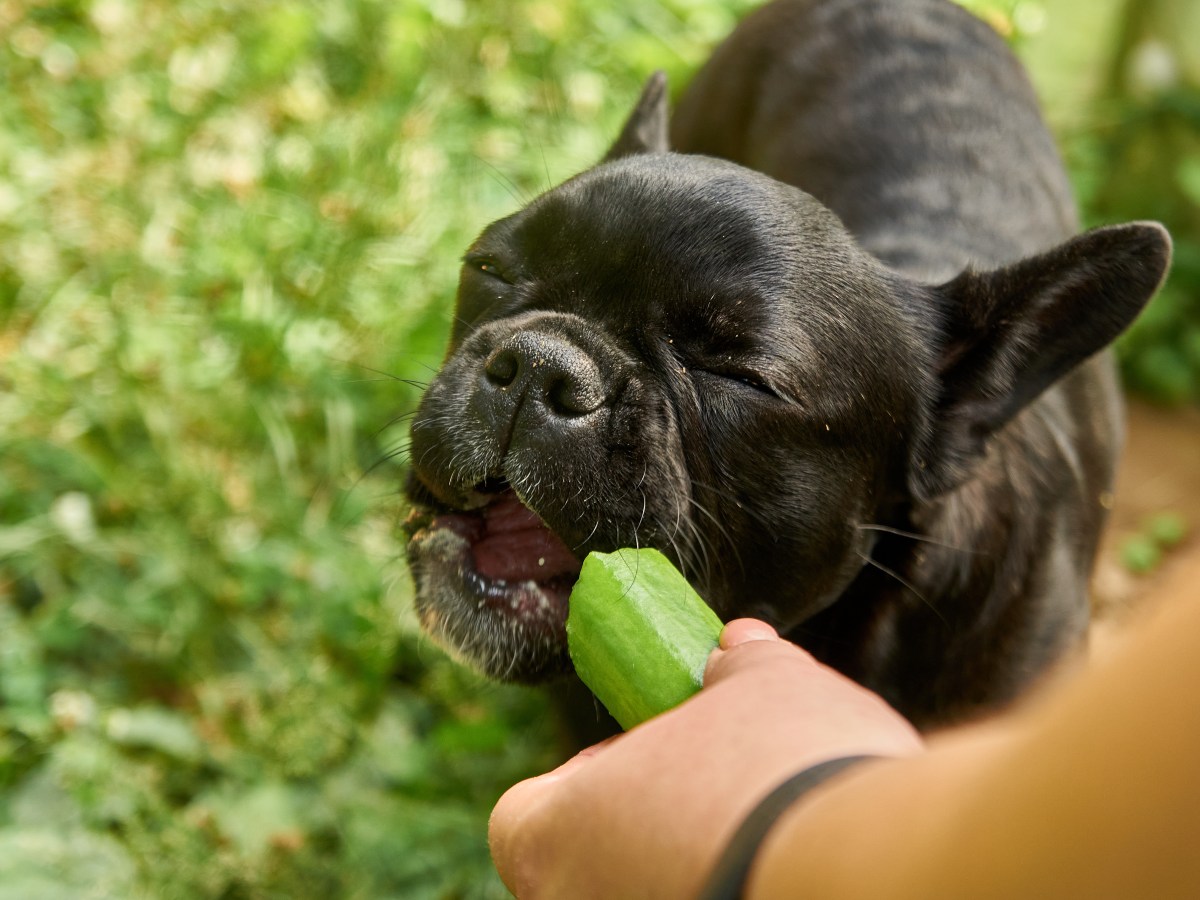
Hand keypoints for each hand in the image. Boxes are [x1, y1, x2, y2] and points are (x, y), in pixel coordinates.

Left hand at [489, 619, 923, 898]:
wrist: (866, 876)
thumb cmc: (785, 769)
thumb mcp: (765, 687)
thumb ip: (738, 667)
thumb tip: (738, 644)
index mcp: (554, 839)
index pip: (527, 814)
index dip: (586, 778)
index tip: (649, 753)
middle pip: (592, 864)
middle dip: (650, 824)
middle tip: (714, 788)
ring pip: (648, 893)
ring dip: (689, 863)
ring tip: (767, 831)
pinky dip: (732, 891)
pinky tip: (786, 872)